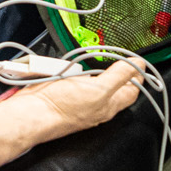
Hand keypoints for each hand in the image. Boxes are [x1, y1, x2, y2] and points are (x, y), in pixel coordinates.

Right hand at [21, 58, 146, 131]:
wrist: (32, 111)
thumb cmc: (63, 107)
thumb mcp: (99, 89)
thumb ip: (119, 76)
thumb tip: (137, 64)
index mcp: (109, 105)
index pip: (132, 91)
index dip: (137, 77)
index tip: (138, 62)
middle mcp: (96, 104)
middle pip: (115, 87)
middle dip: (120, 73)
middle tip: (121, 58)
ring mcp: (80, 99)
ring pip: (95, 83)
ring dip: (98, 70)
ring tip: (100, 60)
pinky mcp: (64, 93)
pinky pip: (76, 81)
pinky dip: (79, 72)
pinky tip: (76, 68)